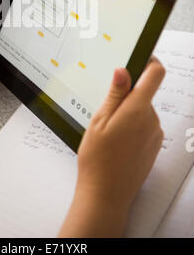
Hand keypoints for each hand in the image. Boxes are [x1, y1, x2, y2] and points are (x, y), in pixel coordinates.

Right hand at [59, 59, 164, 236]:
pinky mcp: (154, 145)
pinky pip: (145, 125)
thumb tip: (123, 70)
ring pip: (143, 110)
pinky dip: (133, 127)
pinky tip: (117, 142)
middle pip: (144, 94)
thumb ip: (115, 94)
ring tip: (109, 132)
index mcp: (137, 110)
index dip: (149, 62)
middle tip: (106, 112)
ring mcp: (155, 134)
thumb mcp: (99, 120)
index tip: (139, 60)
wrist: (106, 194)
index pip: (156, 74)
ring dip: (128, 113)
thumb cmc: (98, 159)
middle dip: (127, 96)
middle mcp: (152, 120)